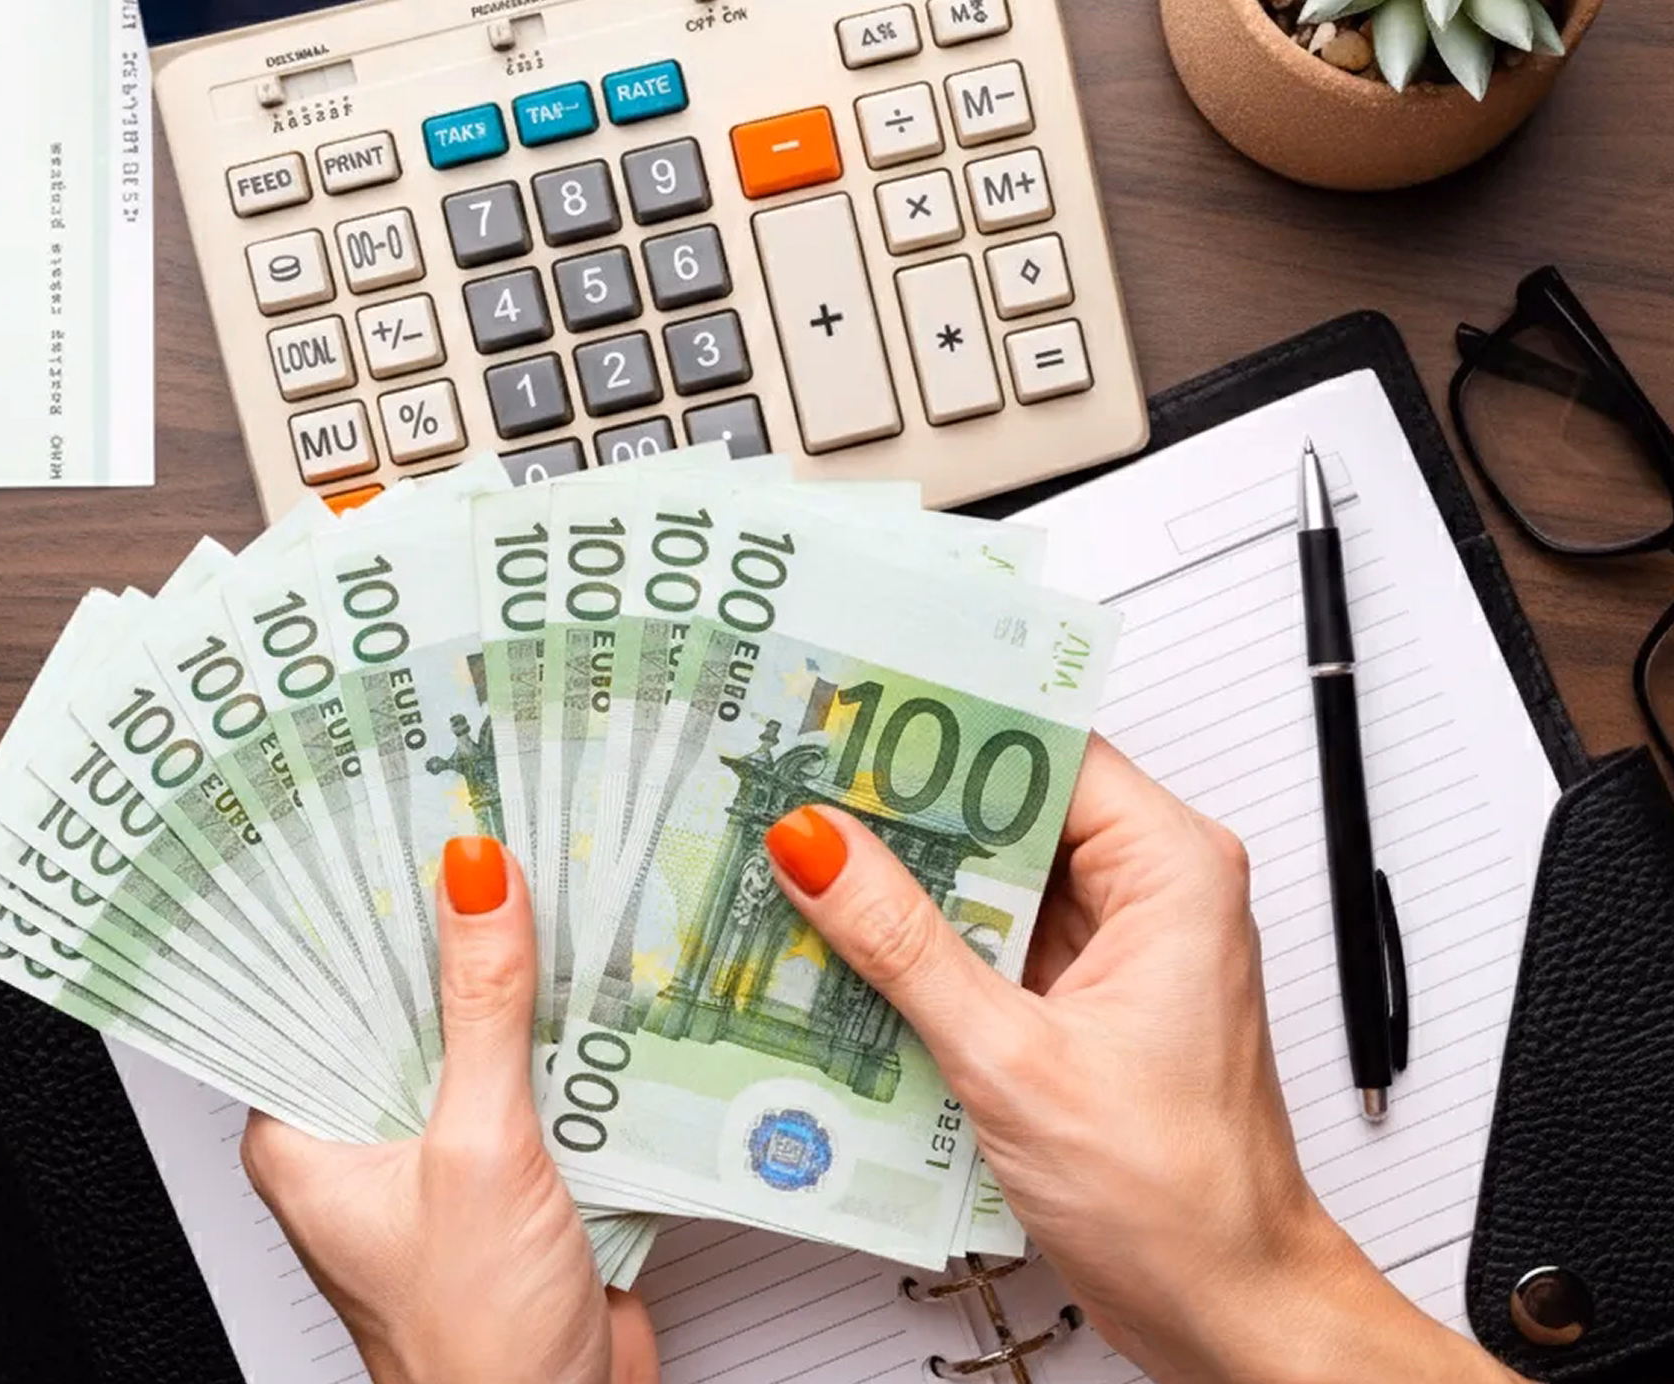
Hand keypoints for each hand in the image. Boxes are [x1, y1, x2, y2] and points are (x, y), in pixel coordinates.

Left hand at [242, 837, 658, 1383]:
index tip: (382, 817)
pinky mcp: (515, 1174)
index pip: (312, 984)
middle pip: (399, 1000)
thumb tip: (473, 882)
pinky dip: (567, 1039)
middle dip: (446, 927)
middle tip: (483, 823)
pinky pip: (535, 1081)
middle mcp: (363, 1140)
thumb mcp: (479, 1150)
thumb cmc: (475, 1347)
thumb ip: (484, 1009)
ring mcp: (442, 1156)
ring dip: (515, 979)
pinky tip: (596, 980)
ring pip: (475, 1036)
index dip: (349, 903)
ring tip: (549, 877)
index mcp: (305, 1134)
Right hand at [763, 736, 1520, 1383]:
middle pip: (1005, 808)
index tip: (847, 711)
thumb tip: (820, 845)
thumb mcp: (1010, 1055)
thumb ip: (903, 943)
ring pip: (987, 879)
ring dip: (901, 884)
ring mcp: (1112, 952)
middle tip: (796, 790)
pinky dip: (918, 949)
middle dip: (901, 808)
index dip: (941, 724)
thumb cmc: (1177, 1194)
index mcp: (1171, 870)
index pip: (1042, 745)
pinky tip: (843, 951)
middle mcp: (1150, 896)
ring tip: (802, 866)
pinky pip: (984, 944)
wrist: (1225, 1303)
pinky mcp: (1076, 1005)